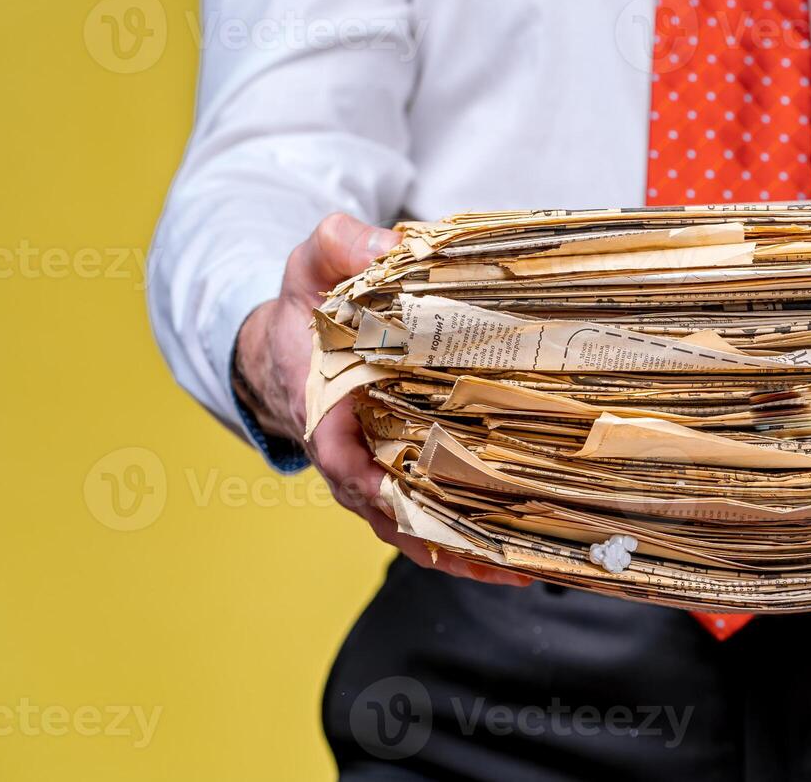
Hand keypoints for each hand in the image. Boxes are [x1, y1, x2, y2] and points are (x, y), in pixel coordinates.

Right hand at [234, 213, 530, 586]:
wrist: (294, 341)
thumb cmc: (306, 306)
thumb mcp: (314, 264)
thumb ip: (340, 247)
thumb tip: (384, 244)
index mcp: (318, 405)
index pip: (335, 452)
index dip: (362, 477)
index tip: (391, 493)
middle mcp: (347, 452)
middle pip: (386, 507)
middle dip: (434, 532)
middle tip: (489, 551)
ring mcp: (376, 471)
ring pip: (414, 523)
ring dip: (460, 550)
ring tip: (515, 567)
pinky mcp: (405, 474)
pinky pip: (433, 516)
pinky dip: (467, 541)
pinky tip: (515, 557)